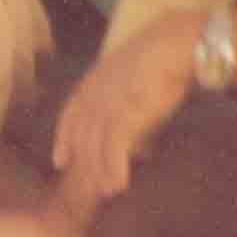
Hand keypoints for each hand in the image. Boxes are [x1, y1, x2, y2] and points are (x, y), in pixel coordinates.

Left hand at [53, 13, 197, 198]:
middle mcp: (96, 91)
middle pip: (81, 135)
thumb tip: (134, 132)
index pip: (71, 113)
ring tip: (106, 192)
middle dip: (83, 163)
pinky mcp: (126, 110)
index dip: (64, 138)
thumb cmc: (161, 59)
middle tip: (88, 189)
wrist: (176, 43)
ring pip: (95, 144)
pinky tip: (119, 184)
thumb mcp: (134, 77)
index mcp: (95, 79)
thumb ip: (125, 101)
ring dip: (99, 171)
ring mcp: (109, 101)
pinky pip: (114, 145)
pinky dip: (114, 167)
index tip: (60, 160)